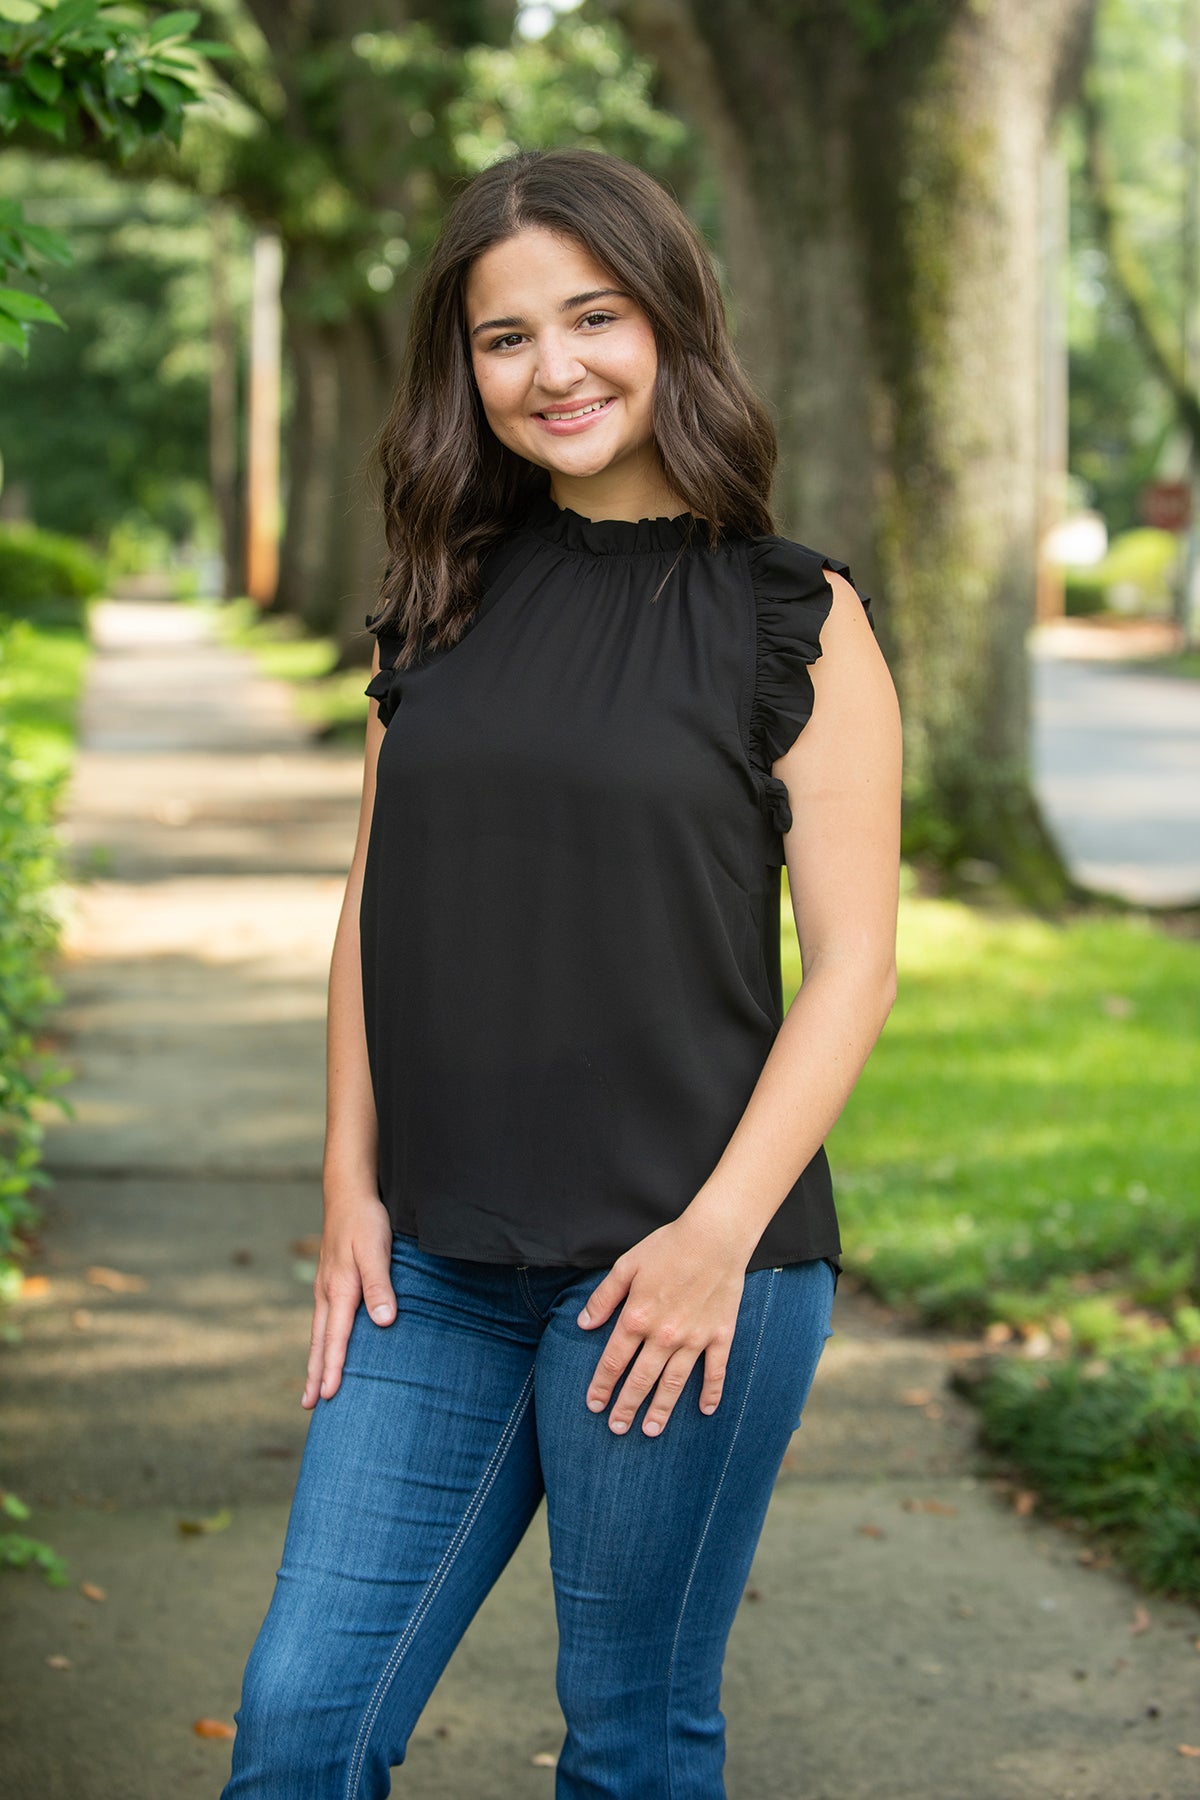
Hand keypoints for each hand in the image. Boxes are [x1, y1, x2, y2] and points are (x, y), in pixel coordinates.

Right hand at [301, 1193, 394, 1407]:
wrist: (348, 1195)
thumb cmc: (365, 1222)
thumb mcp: (377, 1250)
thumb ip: (380, 1286)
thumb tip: (384, 1322)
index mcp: (339, 1290)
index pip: (336, 1338)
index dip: (334, 1368)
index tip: (329, 1396)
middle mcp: (327, 1294)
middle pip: (320, 1342)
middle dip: (315, 1374)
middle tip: (309, 1406)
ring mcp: (325, 1289)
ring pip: (319, 1333)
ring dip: (315, 1361)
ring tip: (312, 1388)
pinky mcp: (329, 1283)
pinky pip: (323, 1321)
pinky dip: (321, 1342)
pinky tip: (324, 1349)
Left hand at [576, 1215, 746, 1436]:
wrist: (715, 1236)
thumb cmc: (668, 1246)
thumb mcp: (626, 1265)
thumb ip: (604, 1298)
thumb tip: (583, 1324)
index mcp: (637, 1318)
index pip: (612, 1361)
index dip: (601, 1386)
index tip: (593, 1405)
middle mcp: (664, 1335)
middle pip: (640, 1380)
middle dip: (626, 1407)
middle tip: (616, 1430)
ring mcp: (694, 1339)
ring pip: (673, 1384)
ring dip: (661, 1410)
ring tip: (651, 1431)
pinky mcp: (720, 1336)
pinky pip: (715, 1372)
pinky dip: (711, 1393)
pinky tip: (705, 1410)